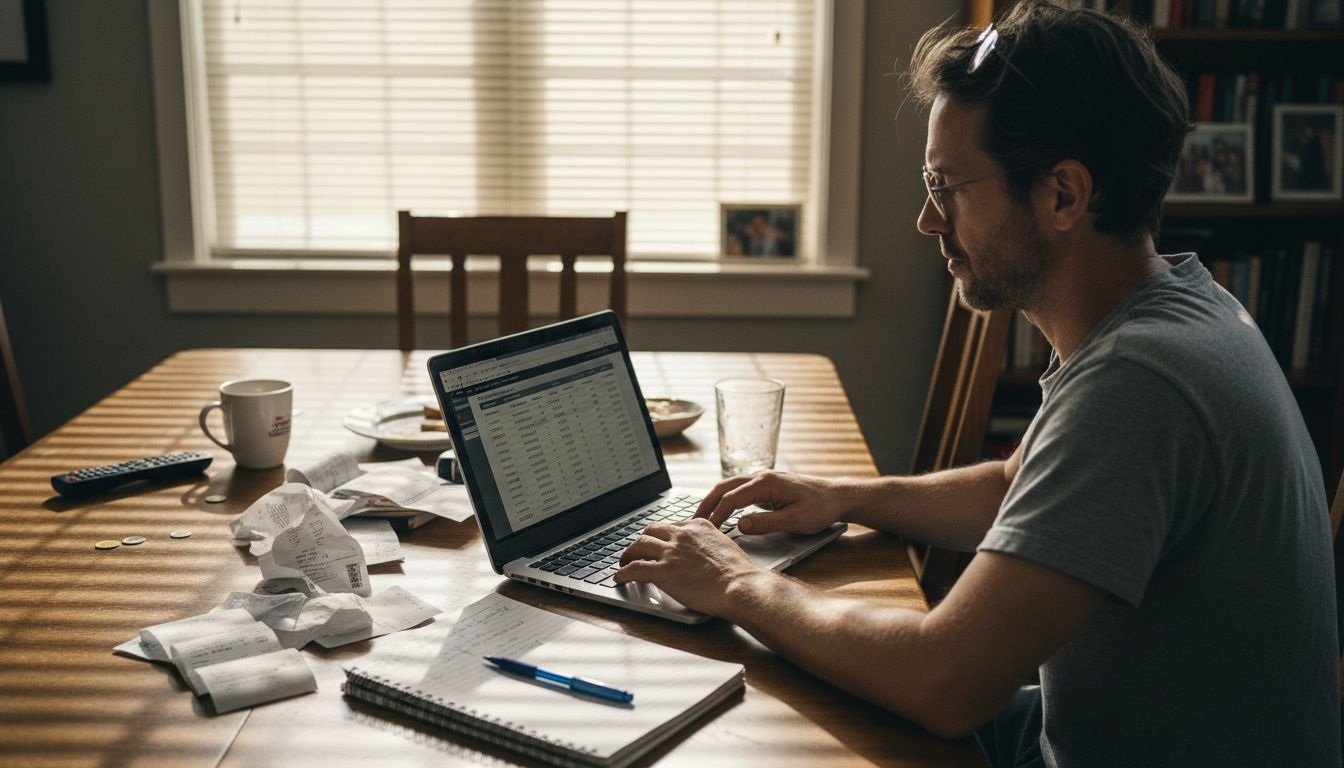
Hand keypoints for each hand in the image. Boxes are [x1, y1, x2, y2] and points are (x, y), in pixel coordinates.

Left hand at [615, 518, 764, 617]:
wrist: (739, 586)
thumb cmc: (739, 573)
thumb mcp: (725, 546)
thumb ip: (710, 544)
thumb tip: (705, 553)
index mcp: (698, 526)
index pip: (671, 525)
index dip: (661, 535)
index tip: (658, 541)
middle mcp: (682, 535)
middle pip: (651, 531)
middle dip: (641, 540)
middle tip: (637, 549)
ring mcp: (671, 553)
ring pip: (638, 545)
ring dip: (628, 554)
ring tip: (624, 562)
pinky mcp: (663, 572)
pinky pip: (635, 568)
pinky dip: (623, 573)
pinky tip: (620, 577)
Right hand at [695, 471, 851, 534]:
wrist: (839, 496)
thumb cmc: (821, 508)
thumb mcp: (795, 521)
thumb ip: (766, 523)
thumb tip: (740, 525)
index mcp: (766, 483)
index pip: (732, 498)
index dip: (717, 514)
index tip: (706, 529)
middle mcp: (762, 476)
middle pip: (725, 487)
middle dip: (707, 503)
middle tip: (693, 520)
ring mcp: (764, 479)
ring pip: (731, 486)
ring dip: (715, 499)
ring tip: (702, 516)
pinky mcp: (768, 486)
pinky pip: (740, 490)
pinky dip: (726, 499)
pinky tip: (722, 510)